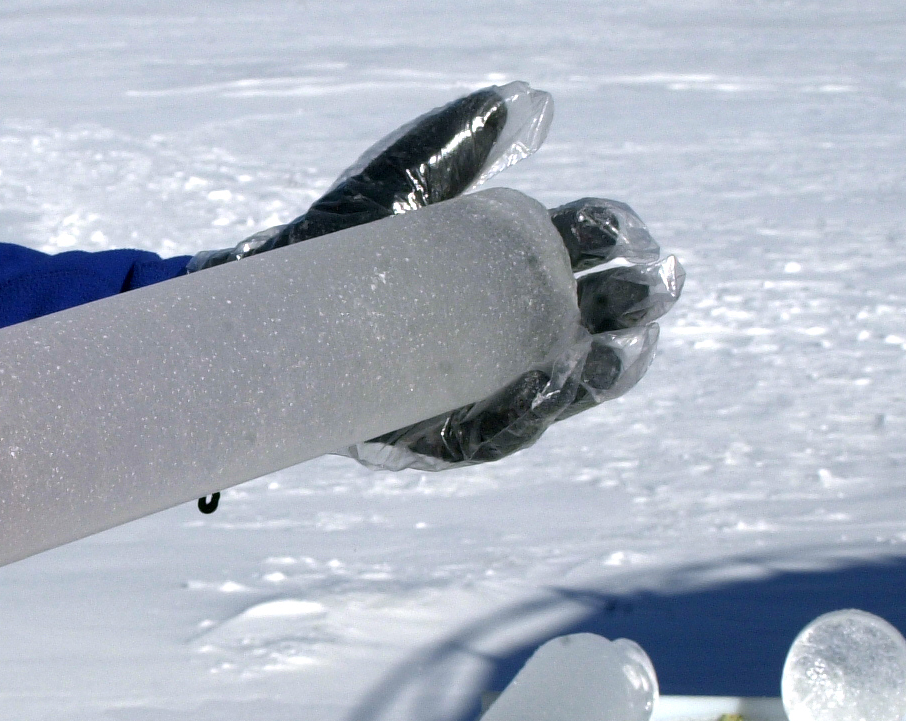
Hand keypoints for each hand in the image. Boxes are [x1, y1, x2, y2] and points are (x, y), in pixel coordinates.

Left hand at [187, 81, 682, 469]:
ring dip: (592, 375)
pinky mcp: (439, 432)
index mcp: (508, 264)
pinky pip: (493, 436)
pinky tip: (544, 400)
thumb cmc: (337, 242)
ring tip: (608, 358)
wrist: (265, 311)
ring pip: (556, 389)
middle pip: (586, 323)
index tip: (610, 229)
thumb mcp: (395, 185)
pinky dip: (523, 420)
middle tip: (640, 292)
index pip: (579, 250)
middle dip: (623, 308)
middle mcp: (505, 328)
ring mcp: (478, 383)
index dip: (607, 238)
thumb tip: (521, 100)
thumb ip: (452, 143)